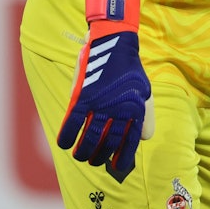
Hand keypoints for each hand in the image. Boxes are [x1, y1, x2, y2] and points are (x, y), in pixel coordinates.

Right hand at [57, 0, 153, 180]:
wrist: (115, 40)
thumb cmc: (129, 68)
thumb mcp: (145, 90)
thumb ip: (145, 115)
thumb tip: (141, 139)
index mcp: (136, 108)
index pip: (129, 141)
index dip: (123, 157)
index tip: (117, 167)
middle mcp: (119, 109)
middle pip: (108, 143)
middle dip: (101, 156)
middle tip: (96, 161)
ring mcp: (100, 103)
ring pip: (90, 137)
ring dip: (84, 151)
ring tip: (81, 156)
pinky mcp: (83, 96)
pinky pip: (72, 123)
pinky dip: (67, 136)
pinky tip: (64, 144)